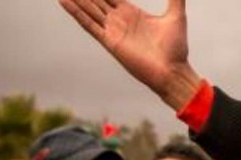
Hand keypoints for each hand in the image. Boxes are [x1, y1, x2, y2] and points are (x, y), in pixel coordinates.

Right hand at [59, 0, 202, 109]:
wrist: (173, 71)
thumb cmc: (176, 49)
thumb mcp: (176, 17)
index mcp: (132, 13)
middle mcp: (119, 21)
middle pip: (96, 1)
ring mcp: (113, 31)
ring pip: (89, 9)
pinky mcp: (110, 41)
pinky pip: (89, 24)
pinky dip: (76, 12)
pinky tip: (64, 1)